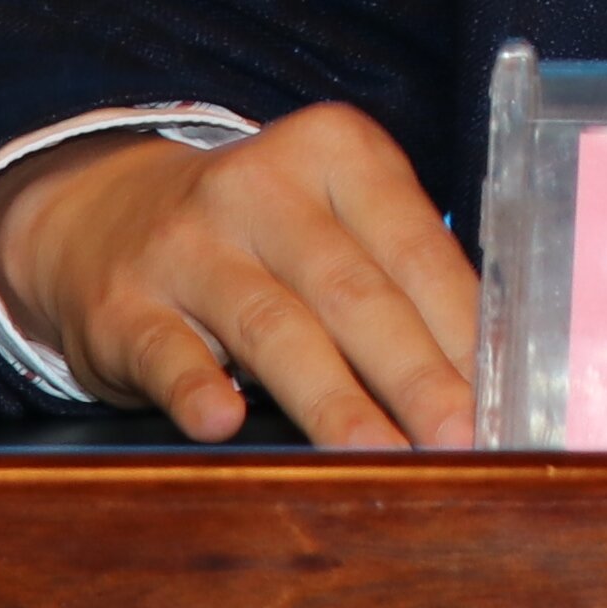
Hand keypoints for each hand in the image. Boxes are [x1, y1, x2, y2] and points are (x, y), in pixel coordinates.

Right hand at [0, 103, 484, 445]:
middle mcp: (260, 186)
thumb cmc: (259, 235)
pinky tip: (224, 423)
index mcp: (335, 153)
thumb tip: (483, 380)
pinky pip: (168, 350)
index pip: (414, 245)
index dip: (462, 325)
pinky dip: (197, 387)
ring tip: (378, 454)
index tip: (504, 395)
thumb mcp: (331, 220)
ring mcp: (187, 243)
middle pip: (353, 290)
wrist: (102, 216)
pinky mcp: (125, 304)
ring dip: (331, 398)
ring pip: (273, 326)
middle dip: (415, 373)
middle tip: (459, 438)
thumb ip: (397, 278)